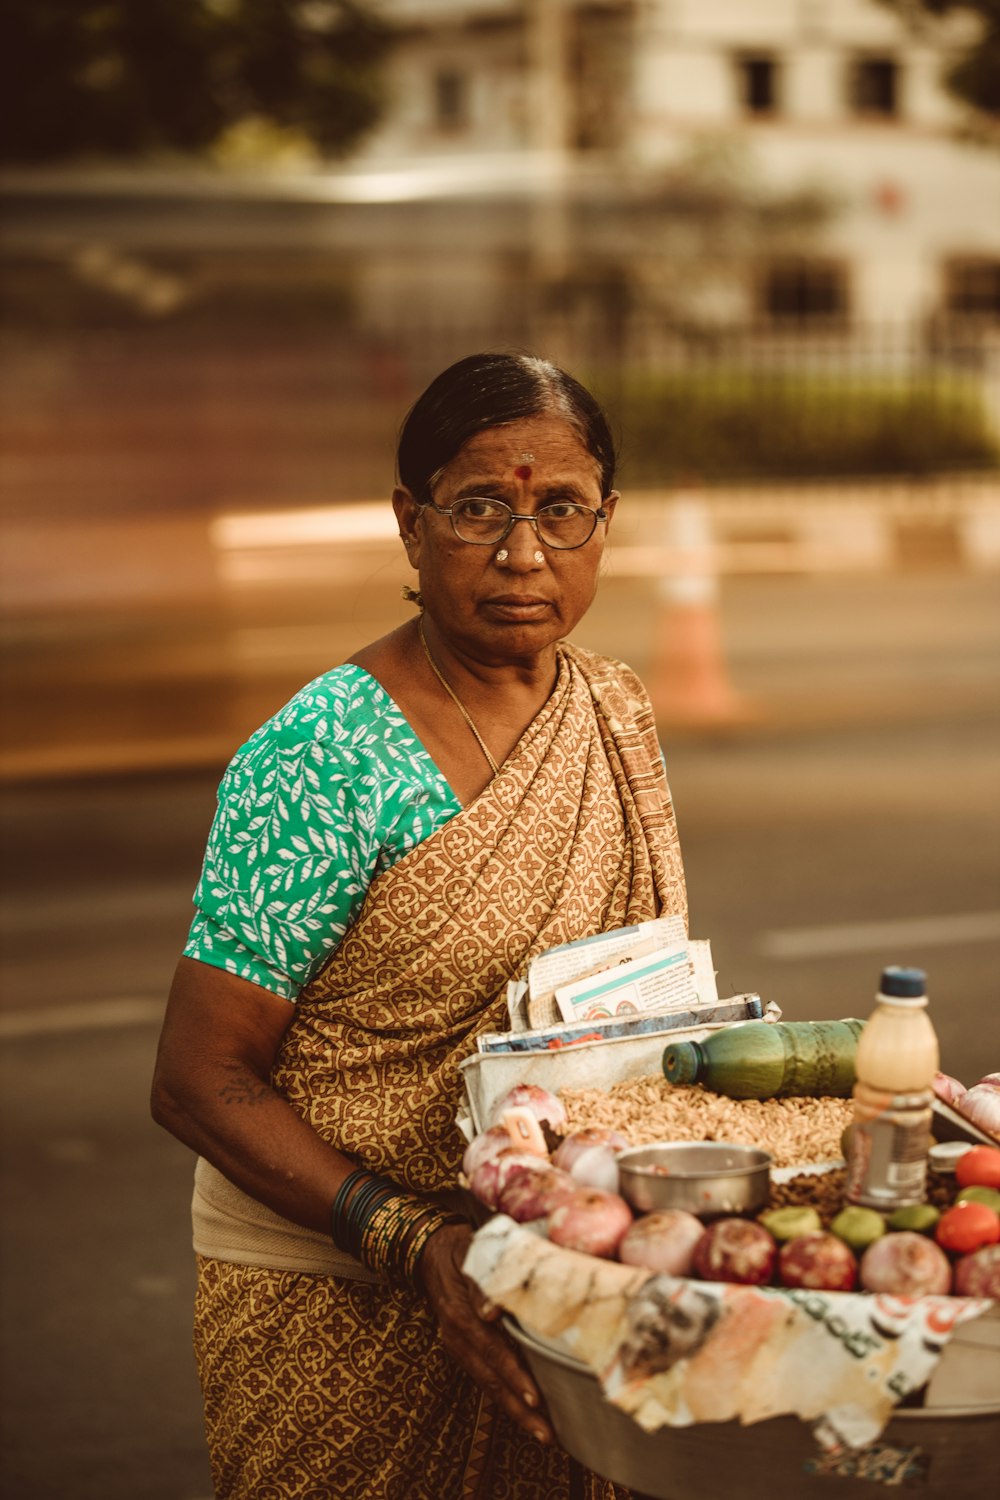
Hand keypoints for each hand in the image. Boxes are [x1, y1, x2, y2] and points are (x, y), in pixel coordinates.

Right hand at [418, 1223, 553, 1445]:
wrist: (431, 1251)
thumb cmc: (462, 1249)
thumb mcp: (471, 1255)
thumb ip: (482, 1282)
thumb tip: (492, 1312)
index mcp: (459, 1315)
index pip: (491, 1351)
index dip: (513, 1375)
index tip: (536, 1397)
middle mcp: (456, 1337)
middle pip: (490, 1380)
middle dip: (519, 1409)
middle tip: (548, 1434)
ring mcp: (457, 1346)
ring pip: (488, 1385)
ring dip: (515, 1411)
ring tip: (543, 1434)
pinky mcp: (463, 1350)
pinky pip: (485, 1378)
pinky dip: (505, 1398)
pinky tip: (526, 1412)